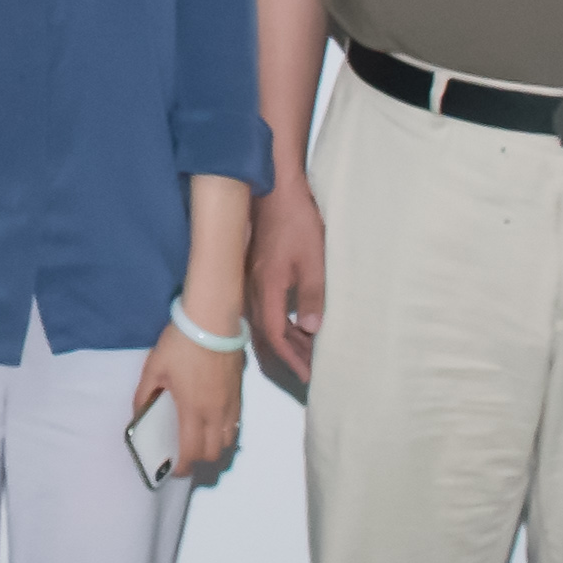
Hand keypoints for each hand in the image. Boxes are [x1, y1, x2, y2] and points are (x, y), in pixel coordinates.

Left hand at [137, 310, 243, 478]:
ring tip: (199, 439)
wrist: (212, 320)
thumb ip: (145, 395)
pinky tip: (212, 421)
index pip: (192, 452)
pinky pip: (235, 423)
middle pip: (214, 453)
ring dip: (214, 447)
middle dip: (199, 460)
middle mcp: (216, 413)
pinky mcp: (239, 392)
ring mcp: (231, 403)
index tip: (172, 468)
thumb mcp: (153, 368)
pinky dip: (224, 431)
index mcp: (193, 410)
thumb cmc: (180, 343)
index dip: (182, 467)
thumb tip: (140, 416)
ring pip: (229, 440)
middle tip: (184, 453)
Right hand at [247, 178, 326, 385]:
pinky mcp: (252, 272)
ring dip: (283, 339)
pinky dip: (277, 322)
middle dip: (288, 355)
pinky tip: (292, 322)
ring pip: (262, 322)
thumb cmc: (297, 221)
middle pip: (265, 334)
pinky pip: (261, 308)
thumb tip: (312, 330)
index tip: (309, 374)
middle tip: (310, 368)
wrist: (274, 188)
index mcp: (266, 289)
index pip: (275, 336)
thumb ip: (312, 295)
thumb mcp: (313, 258)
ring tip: (304, 351)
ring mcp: (249, 281)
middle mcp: (252, 290)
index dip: (292, 358)